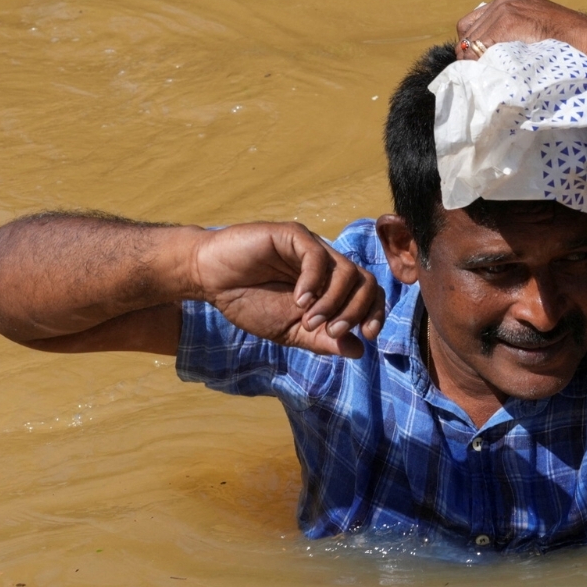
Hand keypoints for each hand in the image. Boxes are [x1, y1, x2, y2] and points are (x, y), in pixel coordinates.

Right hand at [192, 223, 385, 358]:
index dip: (375, 313)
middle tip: (331, 331)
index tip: (368, 336)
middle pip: (365, 282)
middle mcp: (327, 265)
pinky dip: (313, 282)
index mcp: (330, 287)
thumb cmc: (249, 302)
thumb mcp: (289, 332)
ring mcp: (312, 248)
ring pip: (346, 271)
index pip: (368, 294)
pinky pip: (317, 256)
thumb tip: (360, 351)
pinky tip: (298, 300)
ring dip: (332, 302)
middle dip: (355, 312)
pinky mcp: (293, 236)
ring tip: (308, 319)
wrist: (211, 280)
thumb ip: (321, 340)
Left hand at [454, 0, 586, 60]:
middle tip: (472, 72)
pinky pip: (480, 44)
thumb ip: (512, 35)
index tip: (474, 60)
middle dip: (469, 52)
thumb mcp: (533, 30)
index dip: (471, 42)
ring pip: (472, 38)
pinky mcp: (507, 20)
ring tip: (479, 75)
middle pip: (468, 29)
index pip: (474, 21)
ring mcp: (505, 8)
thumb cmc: (561, 43)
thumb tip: (489, 56)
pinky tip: (485, 71)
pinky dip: (479, 60)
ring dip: (473, 58)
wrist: (580, 38)